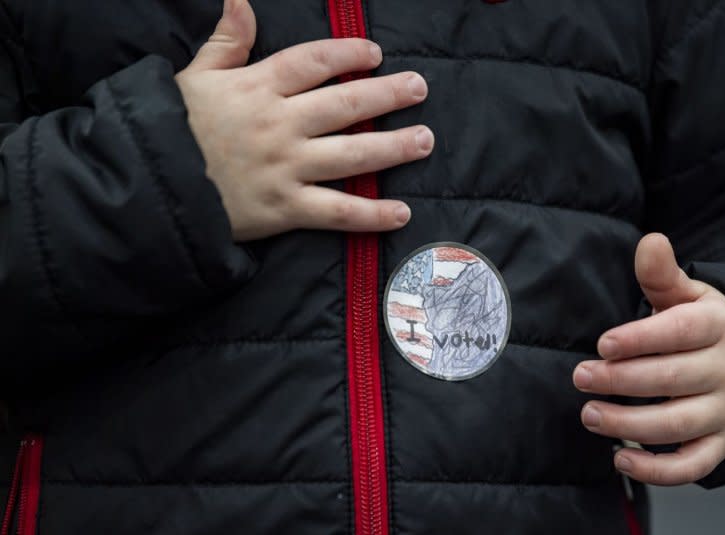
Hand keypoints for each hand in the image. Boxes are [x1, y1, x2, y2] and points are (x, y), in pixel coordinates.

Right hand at [174, 0, 432, 240]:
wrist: (149, 187)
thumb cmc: (172, 129)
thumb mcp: (194, 76)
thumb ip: (226, 41)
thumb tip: (240, 0)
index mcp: (258, 87)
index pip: (315, 62)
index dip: (349, 54)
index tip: (374, 53)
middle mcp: (281, 124)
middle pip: (347, 104)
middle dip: (388, 94)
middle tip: (418, 88)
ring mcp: (287, 167)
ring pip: (352, 155)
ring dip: (394, 146)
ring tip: (425, 139)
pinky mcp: (286, 208)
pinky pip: (337, 212)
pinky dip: (371, 215)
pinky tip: (402, 213)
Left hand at [573, 233, 724, 484]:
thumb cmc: (703, 327)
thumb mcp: (687, 296)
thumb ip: (661, 274)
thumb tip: (650, 241)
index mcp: (717, 328)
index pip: (679, 333)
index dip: (641, 339)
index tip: (603, 344)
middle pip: (671, 379)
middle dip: (620, 381)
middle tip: (580, 376)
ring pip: (677, 425)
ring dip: (628, 425)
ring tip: (590, 415)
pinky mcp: (721, 445)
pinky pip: (692, 466)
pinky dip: (657, 471)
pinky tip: (621, 459)